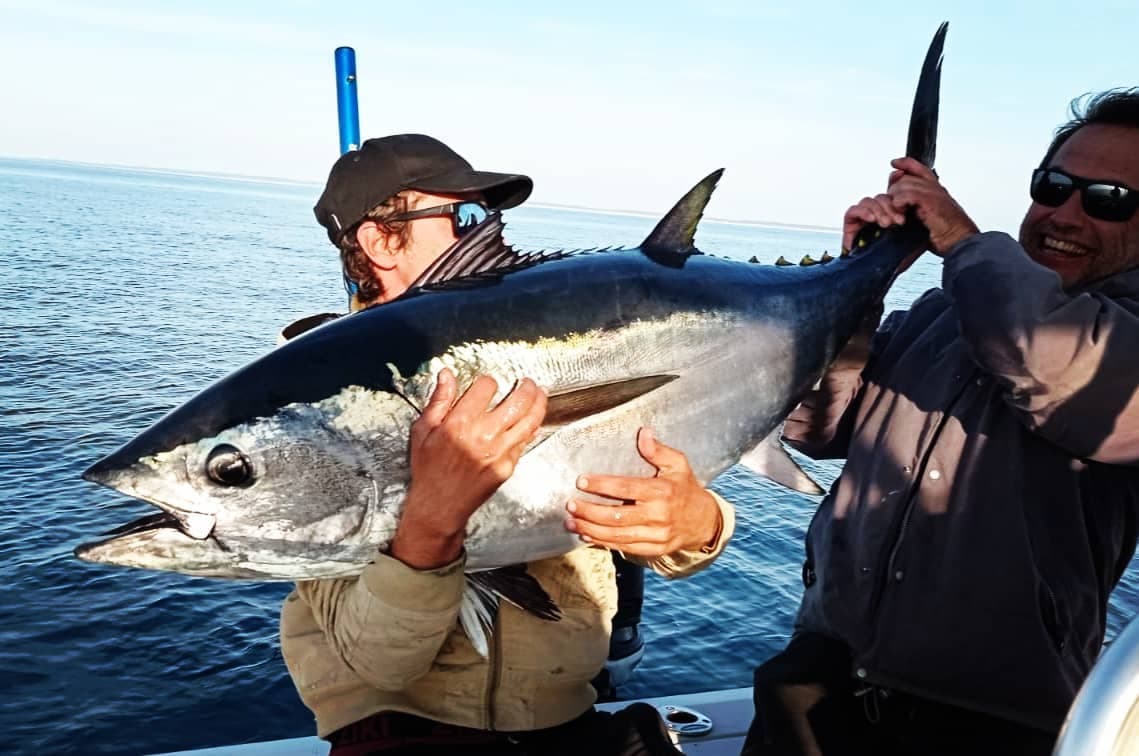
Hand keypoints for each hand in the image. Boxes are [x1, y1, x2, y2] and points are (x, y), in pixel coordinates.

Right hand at [390, 369, 547, 568]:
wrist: (439, 505)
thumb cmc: (428, 469)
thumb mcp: (423, 431)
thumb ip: (439, 400)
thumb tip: (447, 375)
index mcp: (460, 423)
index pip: (486, 388)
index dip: (488, 381)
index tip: (488, 384)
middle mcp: (484, 435)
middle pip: (518, 400)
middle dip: (526, 387)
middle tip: (527, 382)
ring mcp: (499, 452)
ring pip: (530, 420)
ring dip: (538, 403)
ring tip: (540, 393)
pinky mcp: (508, 466)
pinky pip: (525, 441)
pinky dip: (532, 426)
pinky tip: (532, 419)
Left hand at [565, 428, 721, 556]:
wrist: (704, 521)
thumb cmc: (686, 488)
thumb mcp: (678, 464)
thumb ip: (658, 450)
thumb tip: (643, 433)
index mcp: (662, 492)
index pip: (626, 488)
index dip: (602, 485)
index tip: (581, 481)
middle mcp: (658, 515)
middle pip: (617, 516)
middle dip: (590, 510)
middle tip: (571, 504)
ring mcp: (656, 535)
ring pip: (617, 534)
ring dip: (591, 529)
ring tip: (572, 521)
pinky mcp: (654, 549)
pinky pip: (624, 547)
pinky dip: (603, 542)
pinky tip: (587, 535)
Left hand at [842, 157, 978, 255]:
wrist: (960, 241)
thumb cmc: (946, 234)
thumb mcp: (927, 218)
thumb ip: (914, 207)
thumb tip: (896, 203)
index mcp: (936, 190)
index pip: (919, 168)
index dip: (905, 163)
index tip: (895, 163)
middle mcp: (935, 188)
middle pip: (906, 177)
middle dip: (894, 189)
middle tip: (894, 205)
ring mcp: (934, 193)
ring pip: (904, 185)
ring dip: (895, 199)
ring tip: (898, 213)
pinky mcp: (931, 201)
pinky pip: (908, 194)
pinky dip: (900, 203)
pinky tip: (901, 214)